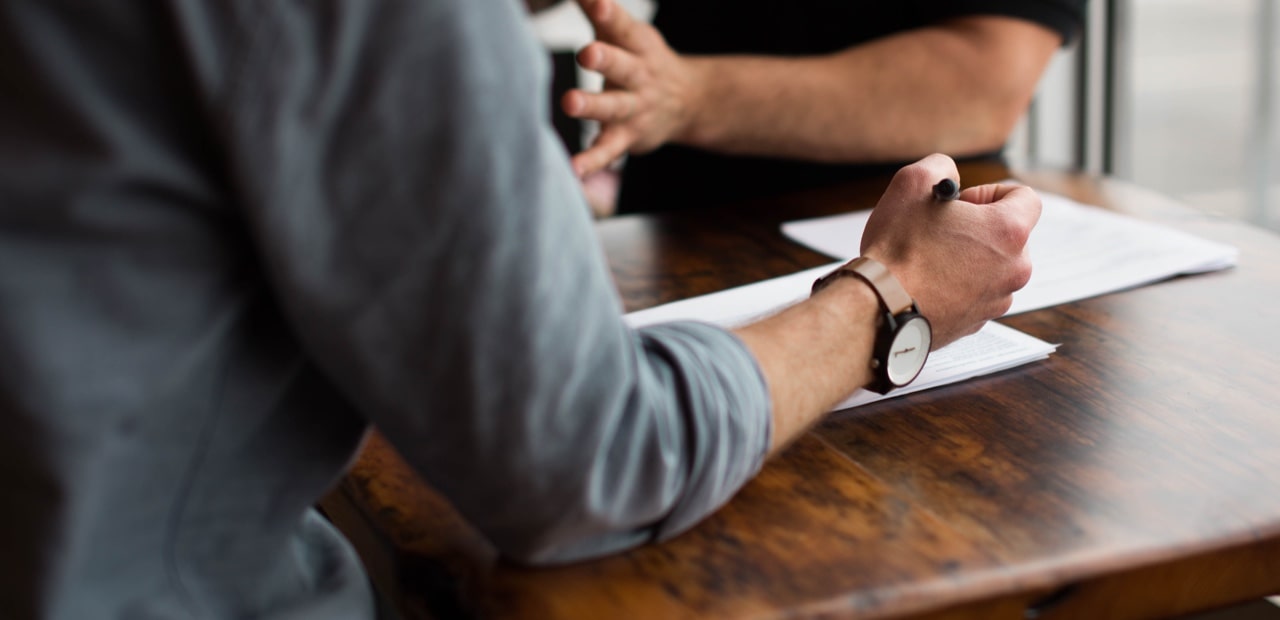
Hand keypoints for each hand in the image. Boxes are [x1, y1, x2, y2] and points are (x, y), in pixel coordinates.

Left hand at [563, 0, 698, 176]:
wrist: (689, 103)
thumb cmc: (644, 61)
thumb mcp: (628, 33)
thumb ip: (600, 11)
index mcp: (638, 46)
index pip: (623, 27)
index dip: (609, 14)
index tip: (596, 3)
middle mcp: (639, 76)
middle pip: (623, 65)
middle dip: (605, 59)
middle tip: (587, 52)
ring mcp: (635, 109)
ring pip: (614, 108)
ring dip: (593, 105)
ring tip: (570, 102)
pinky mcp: (628, 138)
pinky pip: (609, 150)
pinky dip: (592, 160)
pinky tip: (573, 169)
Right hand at [860, 154, 1039, 347]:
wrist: (879, 308)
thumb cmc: (897, 249)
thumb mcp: (912, 183)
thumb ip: (940, 166)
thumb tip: (948, 175)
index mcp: (1008, 231)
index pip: (1025, 197)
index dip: (991, 192)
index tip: (963, 203)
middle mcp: (1014, 268)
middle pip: (1009, 235)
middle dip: (978, 228)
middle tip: (941, 230)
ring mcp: (998, 299)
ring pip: (992, 267)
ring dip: (968, 258)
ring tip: (929, 258)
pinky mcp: (978, 321)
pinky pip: (975, 294)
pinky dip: (957, 285)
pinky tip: (926, 282)